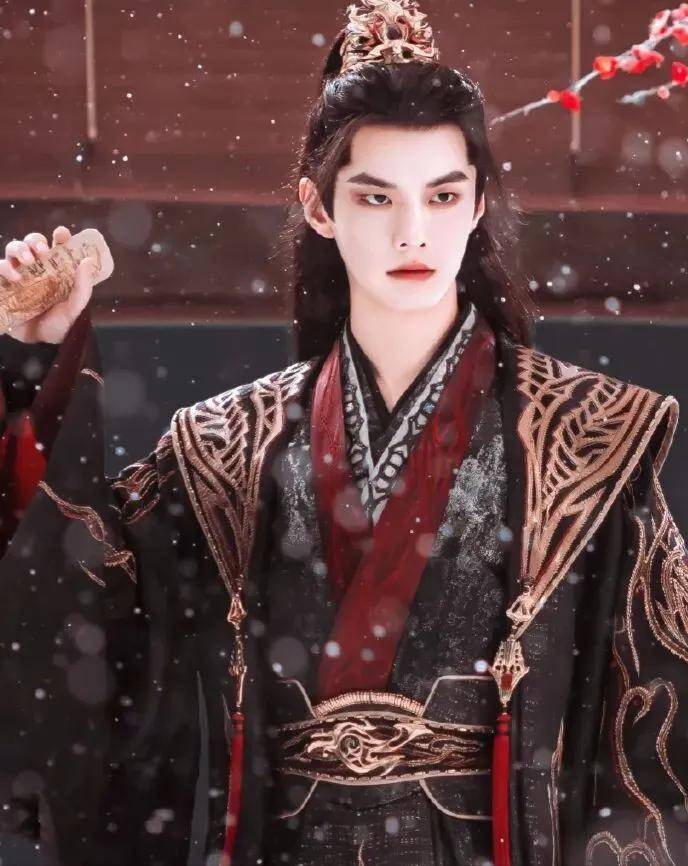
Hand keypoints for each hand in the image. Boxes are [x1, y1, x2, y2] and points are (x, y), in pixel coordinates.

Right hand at [0, 225, 95, 343]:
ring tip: (28, 263)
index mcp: (57, 269)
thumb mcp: (75, 307)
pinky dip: (3, 268)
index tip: (62, 235)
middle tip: (42, 251)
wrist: (42, 346)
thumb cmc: (61, 325)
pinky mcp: (4, 286)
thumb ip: (82, 286)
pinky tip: (14, 278)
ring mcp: (19, 275)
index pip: (57, 245)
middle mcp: (37, 268)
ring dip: (18, 250)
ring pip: (12, 250)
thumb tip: (88, 260)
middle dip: (34, 240)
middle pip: (30, 242)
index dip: (59, 235)